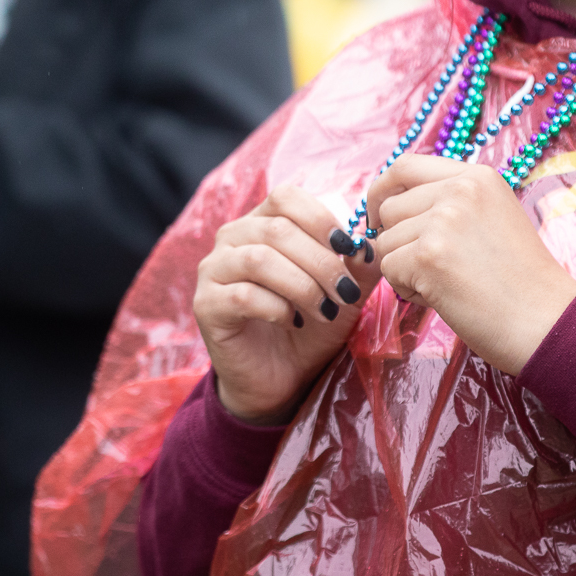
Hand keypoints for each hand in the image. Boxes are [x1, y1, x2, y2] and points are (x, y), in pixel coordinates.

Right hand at [193, 185, 379, 424]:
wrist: (280, 377)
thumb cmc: (308, 327)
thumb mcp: (342, 294)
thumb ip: (358, 267)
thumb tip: (368, 245)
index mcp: (262, 223)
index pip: (285, 197)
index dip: (320, 218)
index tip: (348, 249)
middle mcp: (232, 238)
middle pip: (277, 229)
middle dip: (321, 262)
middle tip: (345, 293)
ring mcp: (213, 270)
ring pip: (259, 259)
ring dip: (303, 286)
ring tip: (324, 311)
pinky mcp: (207, 305)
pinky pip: (244, 295)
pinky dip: (278, 309)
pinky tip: (293, 322)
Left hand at [365, 156, 575, 375]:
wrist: (548, 323)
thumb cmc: (521, 283)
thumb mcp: (492, 218)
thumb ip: (450, 204)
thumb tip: (387, 209)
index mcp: (478, 176)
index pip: (406, 166)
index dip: (383, 190)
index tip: (378, 216)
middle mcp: (460, 189)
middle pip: (390, 208)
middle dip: (398, 242)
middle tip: (433, 269)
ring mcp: (443, 220)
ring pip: (386, 242)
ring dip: (405, 269)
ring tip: (449, 284)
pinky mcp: (428, 255)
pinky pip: (388, 269)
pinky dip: (408, 290)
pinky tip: (446, 298)